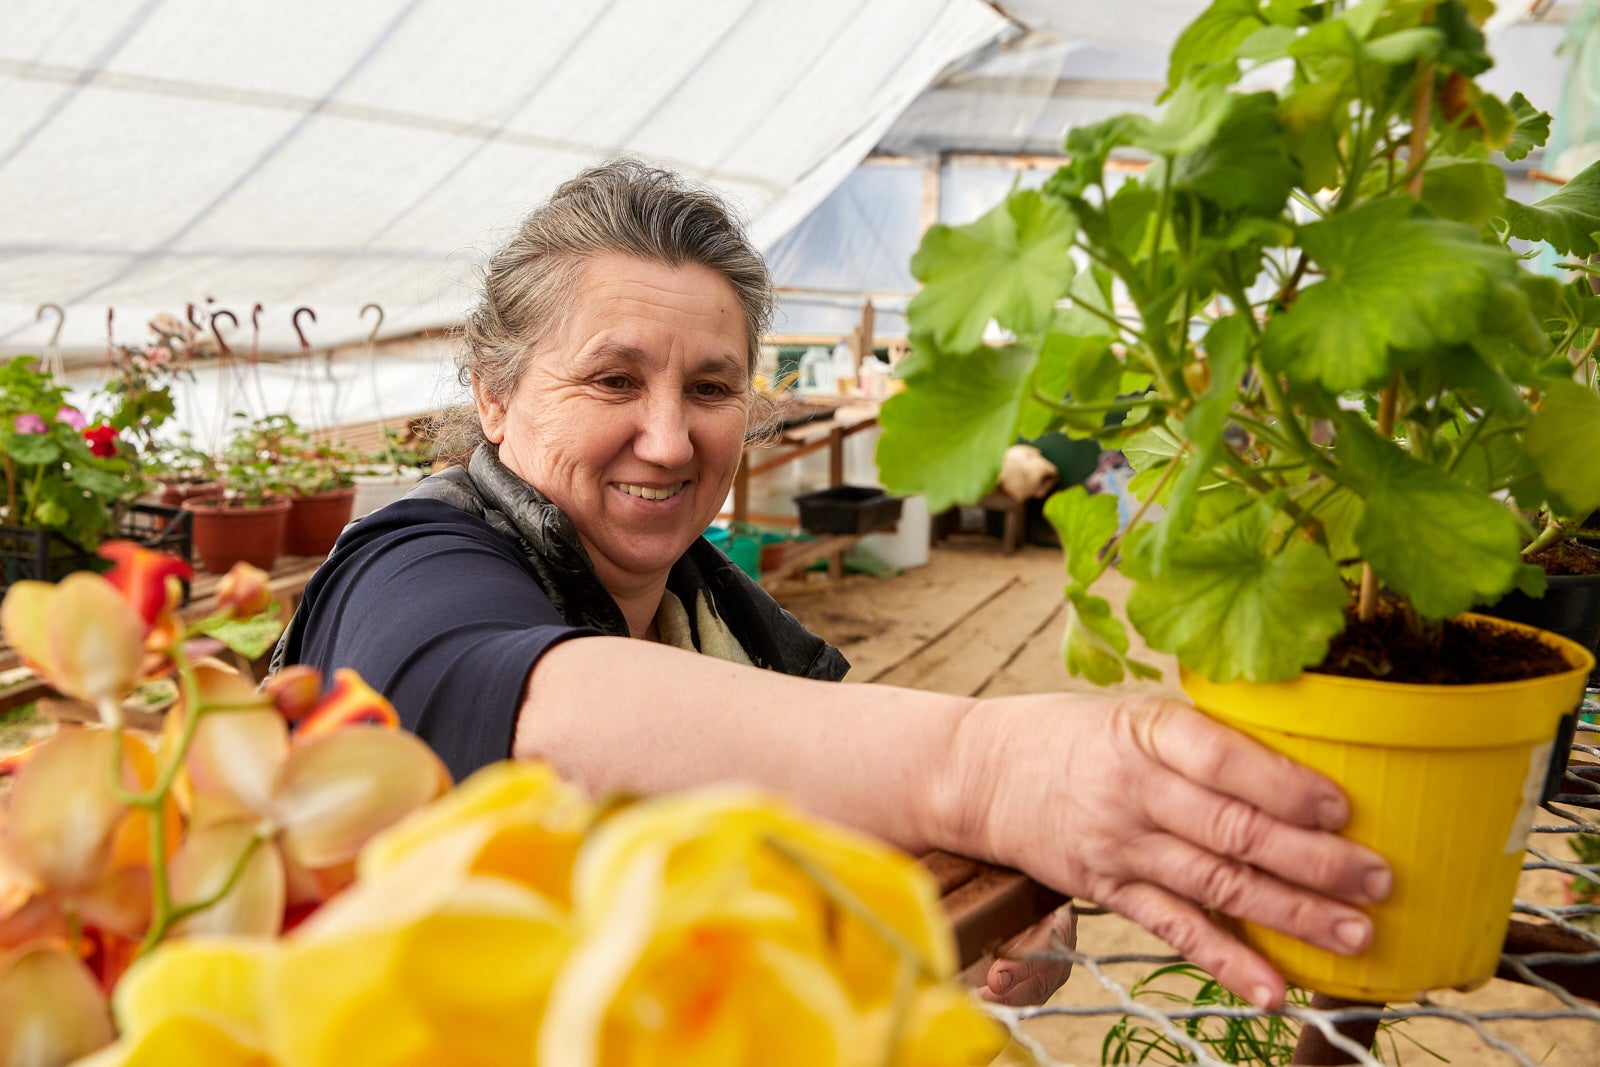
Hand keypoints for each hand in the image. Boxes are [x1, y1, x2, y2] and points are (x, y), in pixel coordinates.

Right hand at [949, 693, 1390, 1009]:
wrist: (982, 772)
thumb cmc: (1073, 734)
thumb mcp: (1134, 710)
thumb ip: (1204, 735)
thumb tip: (1306, 761)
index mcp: (1146, 730)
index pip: (1223, 758)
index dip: (1284, 786)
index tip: (1342, 808)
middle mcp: (1133, 789)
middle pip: (1232, 829)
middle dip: (1312, 858)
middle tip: (1377, 878)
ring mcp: (1119, 845)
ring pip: (1216, 883)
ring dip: (1290, 913)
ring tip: (1354, 933)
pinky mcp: (1108, 889)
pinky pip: (1175, 930)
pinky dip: (1225, 961)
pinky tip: (1272, 989)